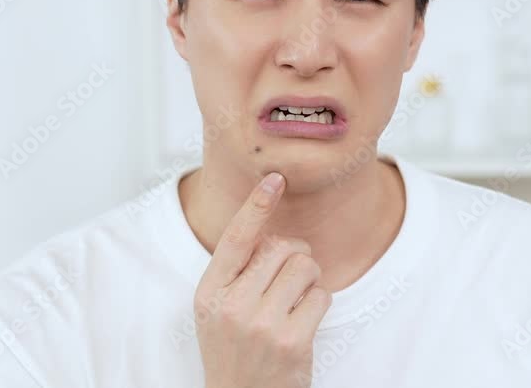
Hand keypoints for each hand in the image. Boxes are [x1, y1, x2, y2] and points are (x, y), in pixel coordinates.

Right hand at [194, 172, 330, 387]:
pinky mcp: (292, 341)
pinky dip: (319, 303)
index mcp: (209, 292)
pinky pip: (321, 295)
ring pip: (305, 267)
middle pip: (281, 248)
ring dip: (310, 278)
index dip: (256, 205)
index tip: (274, 179)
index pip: (235, 238)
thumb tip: (269, 230)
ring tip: (297, 299)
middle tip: (292, 277)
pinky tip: (303, 321)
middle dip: (295, 254)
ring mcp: (262, 324)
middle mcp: (232, 305)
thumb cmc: (234, 351)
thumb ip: (236, 272)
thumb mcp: (217, 309)